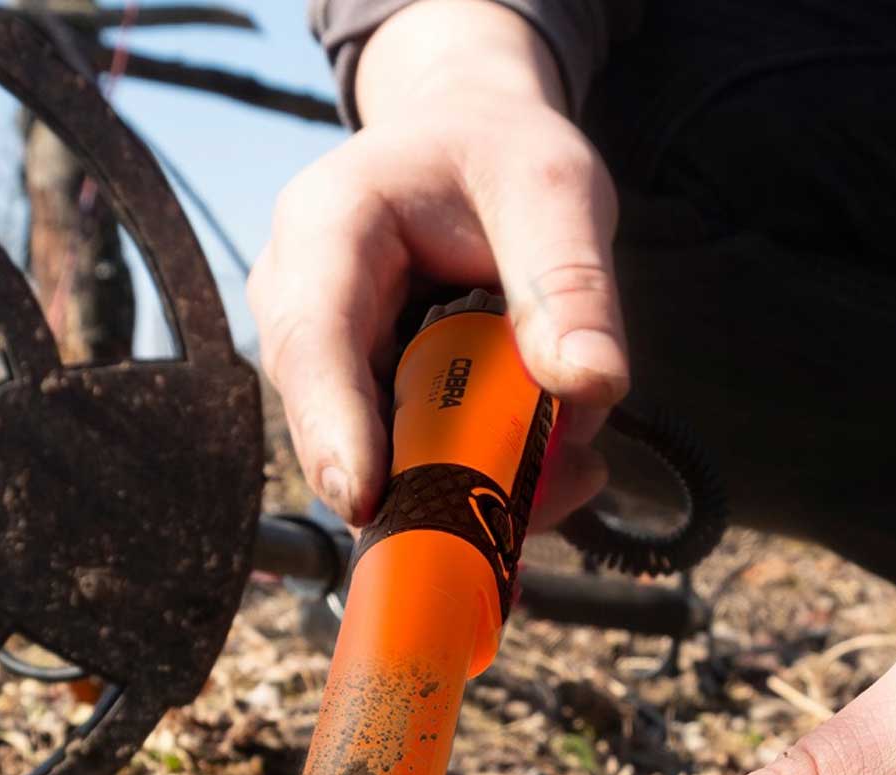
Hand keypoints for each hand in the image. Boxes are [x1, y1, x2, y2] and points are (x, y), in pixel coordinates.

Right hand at [248, 1, 626, 527]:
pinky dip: (489, 480)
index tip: (365, 501)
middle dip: (435, 480)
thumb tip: (591, 385)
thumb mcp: (554, 191)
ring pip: (385, 466)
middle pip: (342, 427)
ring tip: (570, 459)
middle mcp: (304, 305)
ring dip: (478, 484)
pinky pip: (419, 471)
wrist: (474, 151)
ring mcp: (331, 367)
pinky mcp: (368, 408)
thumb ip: (571, 284)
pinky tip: (556, 458)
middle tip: (542, 495)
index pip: (314, 341)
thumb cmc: (500, 157)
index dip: (334, 428)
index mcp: (328, 226)